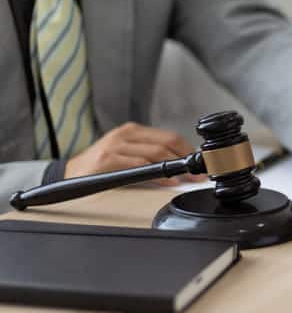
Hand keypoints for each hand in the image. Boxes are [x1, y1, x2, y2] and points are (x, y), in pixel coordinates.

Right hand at [65, 122, 205, 185]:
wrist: (69, 175)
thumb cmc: (102, 168)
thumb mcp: (128, 156)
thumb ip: (151, 157)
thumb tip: (182, 167)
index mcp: (132, 131)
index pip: (169, 136)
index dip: (188, 150)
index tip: (200, 164)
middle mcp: (125, 134)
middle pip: (166, 142)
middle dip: (186, 158)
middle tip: (198, 173)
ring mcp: (116, 145)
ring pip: (155, 152)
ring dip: (176, 166)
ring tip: (187, 177)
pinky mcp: (108, 159)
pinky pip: (140, 166)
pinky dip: (158, 174)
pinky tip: (168, 181)